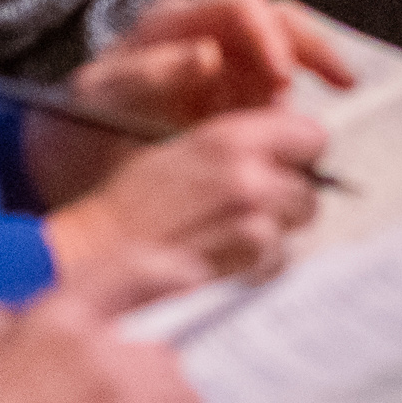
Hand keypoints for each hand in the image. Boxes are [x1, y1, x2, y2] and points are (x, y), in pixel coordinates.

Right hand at [0, 291, 208, 402]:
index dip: (165, 274)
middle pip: (159, 357)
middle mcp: (101, 344)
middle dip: (142, 398)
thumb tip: (66, 373)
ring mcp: (132, 386)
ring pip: (181, 401)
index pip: (128, 271)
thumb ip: (39, 352)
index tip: (190, 280)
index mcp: (55, 319)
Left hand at [25, 0, 352, 200]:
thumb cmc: (76, 129)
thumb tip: (207, 55)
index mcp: (173, 23)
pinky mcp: (236, 98)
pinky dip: (299, 104)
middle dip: (312, 47)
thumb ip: (149, 75)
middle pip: (278, 18)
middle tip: (340, 84)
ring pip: (288, 49)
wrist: (64, 169)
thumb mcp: (100, 100)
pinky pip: (281, 90)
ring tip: (325, 109)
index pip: (241, 7)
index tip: (283, 78)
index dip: (269, 36)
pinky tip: (302, 131)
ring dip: (313, 73)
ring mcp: (226, 64)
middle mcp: (206, 34)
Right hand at [39, 108, 329, 307]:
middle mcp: (248, 169)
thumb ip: (236, 151)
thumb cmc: (126, 209)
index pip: (310, 134)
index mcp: (230, 136)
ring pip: (296, 226)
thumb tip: (287, 161)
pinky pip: (277, 259)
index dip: (300, 156)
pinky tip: (220, 265)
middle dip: (286, 205)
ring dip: (272, 238)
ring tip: (227, 243)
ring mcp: (252, 211)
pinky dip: (256, 267)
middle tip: (249, 216)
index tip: (285, 171)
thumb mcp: (178, 154)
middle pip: (309, 188)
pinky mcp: (247, 252)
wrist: (90, 254)